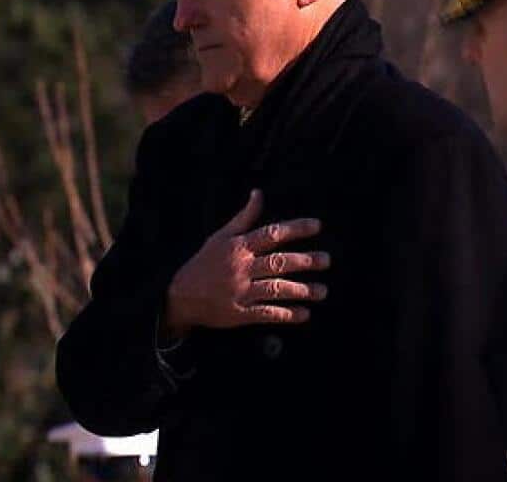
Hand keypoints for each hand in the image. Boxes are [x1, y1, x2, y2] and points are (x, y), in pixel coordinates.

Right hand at [163, 189, 328, 338]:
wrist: (180, 295)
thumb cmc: (204, 263)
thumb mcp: (220, 236)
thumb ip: (244, 217)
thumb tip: (258, 193)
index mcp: (238, 247)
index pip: (271, 233)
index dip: (296, 229)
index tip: (318, 226)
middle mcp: (241, 267)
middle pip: (278, 262)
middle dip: (305, 261)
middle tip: (327, 260)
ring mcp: (240, 291)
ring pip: (276, 289)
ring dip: (302, 290)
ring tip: (322, 291)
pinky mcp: (239, 313)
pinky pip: (267, 313)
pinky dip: (287, 314)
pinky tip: (304, 314)